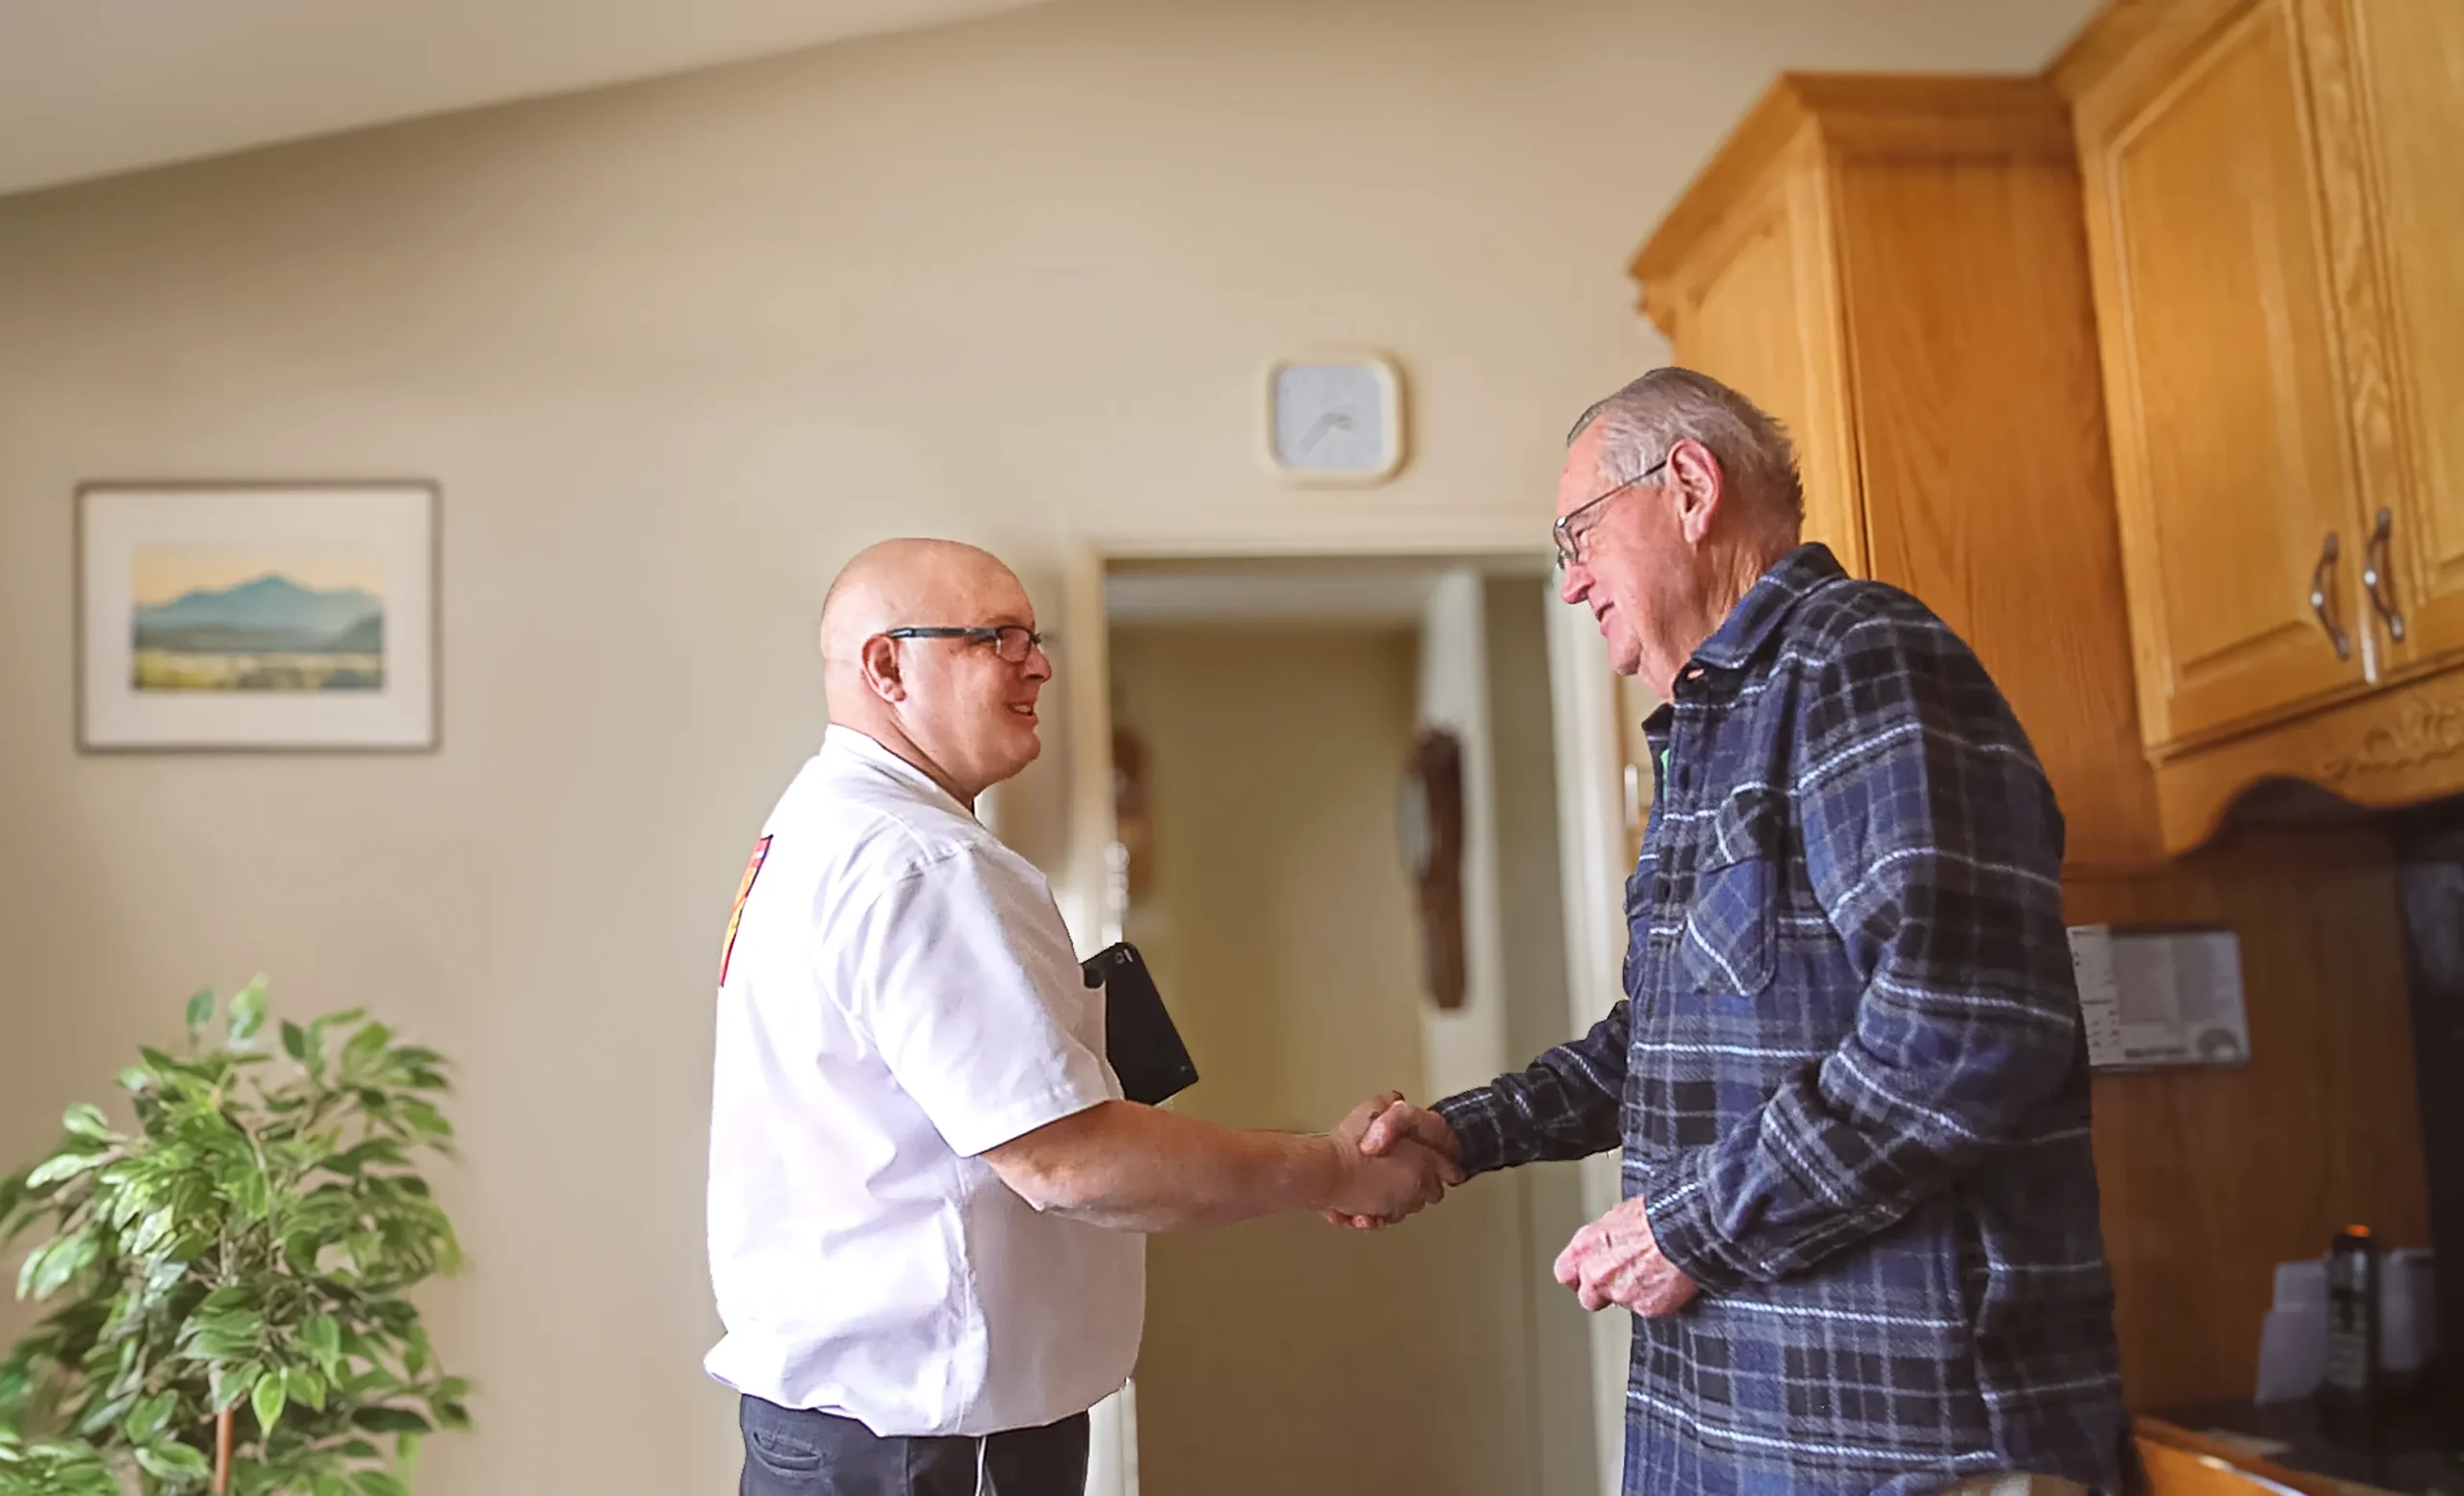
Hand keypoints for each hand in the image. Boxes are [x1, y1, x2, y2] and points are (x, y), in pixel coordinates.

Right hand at [1322, 1092, 1449, 1226]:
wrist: (1328, 1172)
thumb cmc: (1350, 1145)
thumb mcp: (1372, 1109)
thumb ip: (1389, 1103)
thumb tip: (1395, 1100)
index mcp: (1424, 1162)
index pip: (1449, 1169)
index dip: (1449, 1167)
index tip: (1452, 1171)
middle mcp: (1416, 1188)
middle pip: (1433, 1192)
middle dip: (1426, 1184)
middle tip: (1416, 1175)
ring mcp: (1398, 1205)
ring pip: (1410, 1207)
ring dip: (1403, 1198)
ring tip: (1387, 1185)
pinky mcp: (1378, 1218)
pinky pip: (1386, 1218)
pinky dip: (1380, 1212)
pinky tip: (1370, 1200)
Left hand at [1553, 1195, 1699, 1314]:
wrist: (1683, 1229)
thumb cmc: (1656, 1214)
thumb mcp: (1620, 1215)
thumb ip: (1606, 1238)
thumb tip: (1612, 1241)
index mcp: (1585, 1246)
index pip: (1565, 1273)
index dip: (1577, 1277)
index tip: (1585, 1278)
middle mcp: (1596, 1273)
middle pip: (1588, 1297)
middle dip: (1603, 1293)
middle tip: (1624, 1279)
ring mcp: (1620, 1293)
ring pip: (1622, 1303)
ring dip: (1634, 1293)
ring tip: (1653, 1272)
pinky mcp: (1644, 1308)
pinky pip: (1648, 1309)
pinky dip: (1657, 1299)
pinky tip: (1667, 1280)